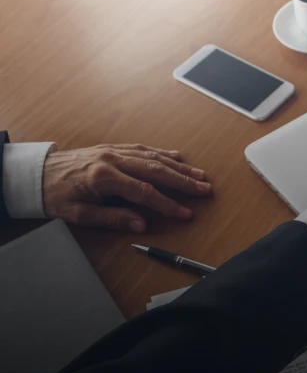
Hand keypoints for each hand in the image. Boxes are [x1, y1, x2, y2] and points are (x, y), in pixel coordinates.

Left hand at [43, 144, 210, 231]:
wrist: (36, 173)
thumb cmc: (55, 195)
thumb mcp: (79, 215)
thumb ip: (113, 218)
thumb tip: (141, 224)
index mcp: (103, 177)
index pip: (145, 192)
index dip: (167, 204)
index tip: (185, 213)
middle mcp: (112, 160)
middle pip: (156, 170)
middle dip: (183, 181)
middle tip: (204, 188)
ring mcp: (113, 151)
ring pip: (153, 157)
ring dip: (178, 166)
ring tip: (199, 175)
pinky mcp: (112, 148)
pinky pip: (142, 148)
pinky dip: (161, 153)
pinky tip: (177, 157)